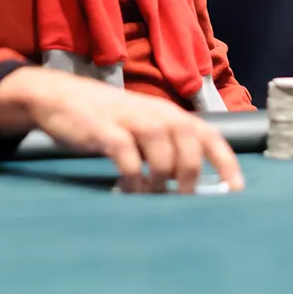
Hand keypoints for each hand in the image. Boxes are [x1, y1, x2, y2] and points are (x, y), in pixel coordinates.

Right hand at [0, 66, 243, 193]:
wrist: (57, 96)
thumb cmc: (105, 118)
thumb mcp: (140, 127)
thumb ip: (164, 148)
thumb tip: (190, 185)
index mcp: (166, 112)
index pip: (206, 132)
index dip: (224, 159)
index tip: (236, 188)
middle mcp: (151, 110)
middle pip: (187, 134)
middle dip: (191, 169)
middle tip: (185, 197)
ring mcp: (125, 117)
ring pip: (160, 139)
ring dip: (162, 172)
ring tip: (154, 194)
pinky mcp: (100, 127)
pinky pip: (124, 151)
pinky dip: (132, 173)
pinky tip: (129, 188)